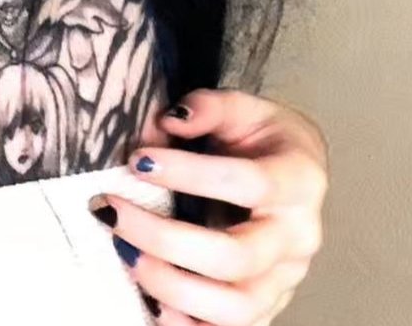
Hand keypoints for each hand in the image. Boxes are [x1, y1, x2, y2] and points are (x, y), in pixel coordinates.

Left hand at [90, 89, 328, 324]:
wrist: (296, 170)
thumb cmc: (261, 136)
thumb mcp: (243, 106)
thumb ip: (208, 107)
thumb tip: (169, 120)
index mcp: (297, 182)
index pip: (246, 184)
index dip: (190, 174)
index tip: (138, 160)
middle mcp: (297, 238)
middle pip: (236, 256)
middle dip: (165, 239)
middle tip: (114, 212)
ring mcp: (286, 279)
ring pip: (236, 308)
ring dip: (171, 286)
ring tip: (124, 254)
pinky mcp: (267, 304)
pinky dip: (190, 325)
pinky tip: (150, 302)